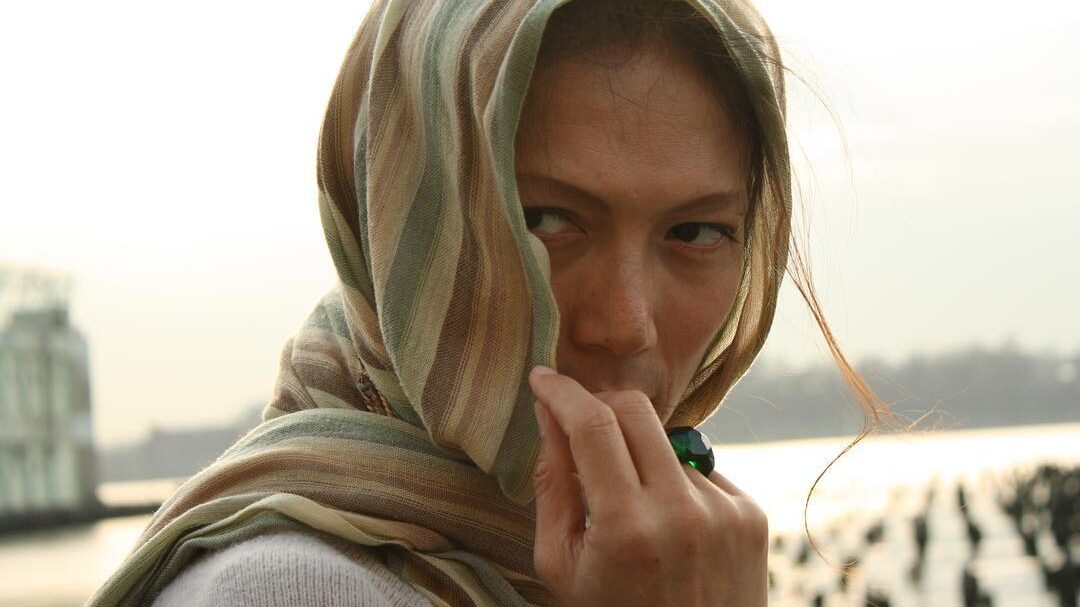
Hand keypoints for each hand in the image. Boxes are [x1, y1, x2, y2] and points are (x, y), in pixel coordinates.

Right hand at [529, 366, 768, 606]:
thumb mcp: (560, 564)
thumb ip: (552, 485)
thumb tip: (549, 414)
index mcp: (626, 528)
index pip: (593, 426)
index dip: (563, 392)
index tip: (543, 378)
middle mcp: (682, 512)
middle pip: (635, 410)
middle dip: (599, 406)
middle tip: (579, 425)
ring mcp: (723, 511)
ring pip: (665, 441)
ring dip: (639, 456)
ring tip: (634, 512)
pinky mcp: (750, 514)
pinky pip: (700, 469)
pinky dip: (675, 484)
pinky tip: (671, 529)